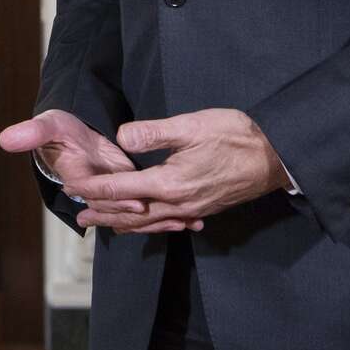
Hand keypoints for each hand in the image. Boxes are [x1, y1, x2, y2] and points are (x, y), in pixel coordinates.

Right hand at [0, 109, 197, 234]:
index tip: (137, 199)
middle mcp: (97, 191)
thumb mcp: (49, 123)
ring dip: (161, 220)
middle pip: (121, 209)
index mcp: (77, 177)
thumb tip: (5, 139)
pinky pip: (147, 207)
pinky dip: (168, 214)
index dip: (116, 197)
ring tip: (188, 222)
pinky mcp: (128, 192)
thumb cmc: (61, 126)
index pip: (97, 193)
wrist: (71, 133)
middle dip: (147, 216)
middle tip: (176, 218)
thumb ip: (33, 131)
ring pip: (136, 213)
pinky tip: (190, 219)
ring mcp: (113, 194)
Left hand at [59, 109, 291, 231]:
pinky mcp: (202, 209)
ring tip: (104, 224)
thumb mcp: (191, 125)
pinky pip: (167, 223)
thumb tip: (121, 138)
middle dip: (102, 214)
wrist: (277, 157)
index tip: (72, 187)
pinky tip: (145, 223)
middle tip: (78, 216)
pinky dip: (148, 224)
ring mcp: (192, 210)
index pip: (120, 191)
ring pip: (149, 222)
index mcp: (170, 183)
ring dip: (122, 223)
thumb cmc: (236, 136)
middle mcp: (178, 204)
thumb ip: (152, 133)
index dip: (93, 189)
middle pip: (130, 214)